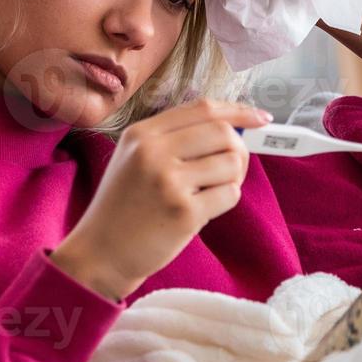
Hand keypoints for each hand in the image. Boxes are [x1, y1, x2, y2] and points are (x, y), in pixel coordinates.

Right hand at [49, 98, 271, 301]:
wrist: (100, 253)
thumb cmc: (124, 207)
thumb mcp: (134, 159)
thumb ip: (174, 139)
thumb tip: (233, 127)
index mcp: (142, 134)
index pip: (203, 109)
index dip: (238, 111)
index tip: (261, 118)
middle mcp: (153, 152)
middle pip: (224, 133)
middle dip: (239, 150)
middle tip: (231, 169)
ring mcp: (169, 182)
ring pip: (232, 163)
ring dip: (231, 179)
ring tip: (209, 193)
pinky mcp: (184, 212)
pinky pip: (230, 194)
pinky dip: (225, 201)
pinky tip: (202, 210)